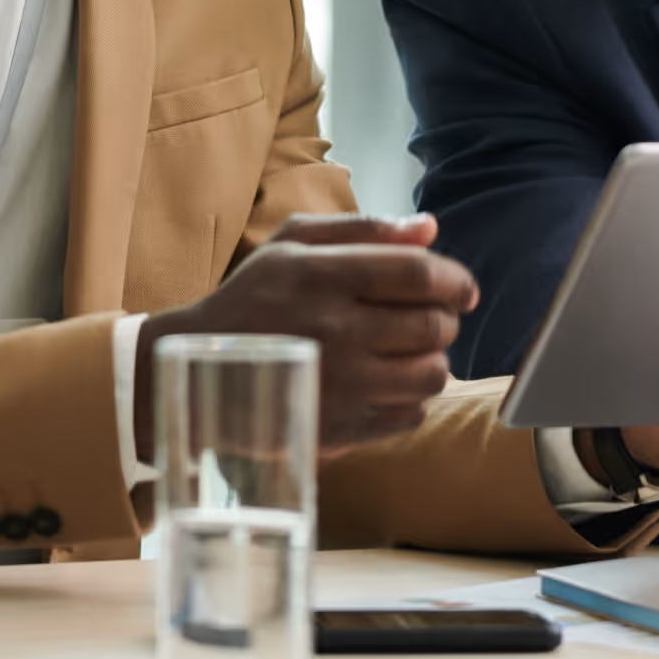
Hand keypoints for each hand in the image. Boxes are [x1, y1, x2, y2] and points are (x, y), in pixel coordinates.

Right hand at [134, 213, 476, 459]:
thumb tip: (430, 229)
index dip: (454, 279)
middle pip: (432, 325)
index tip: (462, 288)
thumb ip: (364, 229)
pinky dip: (411, 399)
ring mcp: (339, 385)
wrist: (197, 370)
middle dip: (445, 319)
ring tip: (411, 353)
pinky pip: (410, 415)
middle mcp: (335, 331)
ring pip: (430, 374)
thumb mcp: (292, 244)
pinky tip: (387, 385)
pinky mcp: (339, 428)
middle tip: (432, 318)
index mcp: (322, 277)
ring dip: (433, 360)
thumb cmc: (252, 298)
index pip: (417, 274)